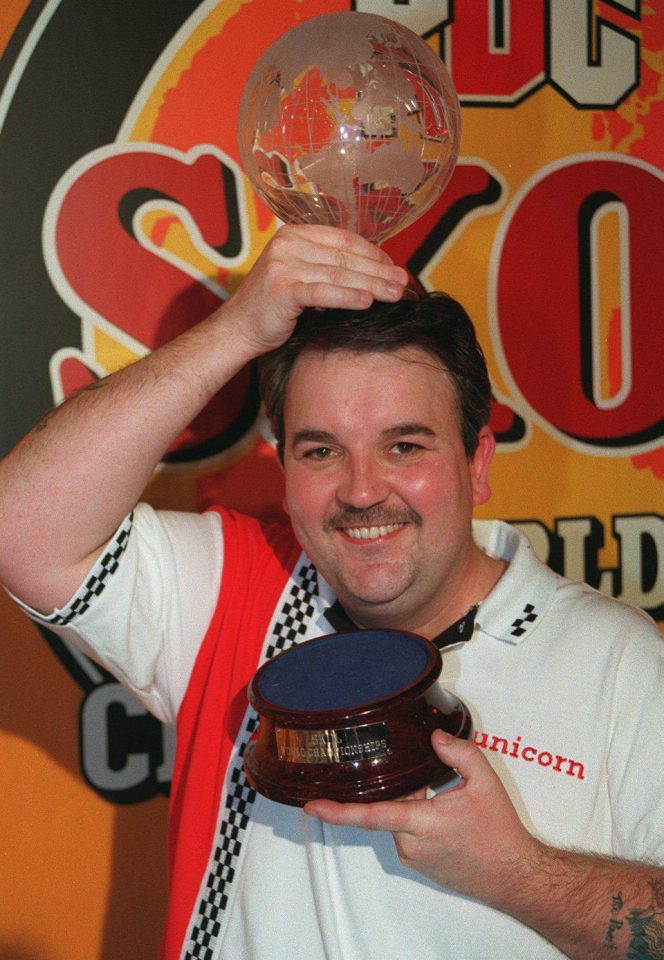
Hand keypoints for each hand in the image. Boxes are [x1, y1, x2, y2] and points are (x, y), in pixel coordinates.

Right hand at [221, 224, 407, 357]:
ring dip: (372, 284)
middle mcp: (288, 243)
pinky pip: (325, 292)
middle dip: (378, 270)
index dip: (372, 252)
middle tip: (403, 281)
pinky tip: (368, 302)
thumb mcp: (299, 276)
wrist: (238, 329)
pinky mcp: (284, 288)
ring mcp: (284, 264)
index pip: (343, 239)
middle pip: (345, 256)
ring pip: (340, 273)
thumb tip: (371, 270)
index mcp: (294, 234)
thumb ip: (326, 267)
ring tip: (395, 294)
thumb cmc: (272, 307)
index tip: (393, 266)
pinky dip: (349, 296)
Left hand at [304, 730, 542, 906]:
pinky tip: (441, 812)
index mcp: (422, 823)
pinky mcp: (420, 864)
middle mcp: (412, 845)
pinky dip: (416, 817)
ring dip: (411, 802)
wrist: (515, 875)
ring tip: (444, 800)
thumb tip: (434, 737)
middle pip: (386, 807)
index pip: (370, 815)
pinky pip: (406, 832)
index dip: (337, 811)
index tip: (313, 805)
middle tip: (429, 782)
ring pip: (397, 819)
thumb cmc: (500, 834)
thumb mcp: (484, 782)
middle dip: (400, 788)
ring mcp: (415, 858)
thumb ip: (459, 753)